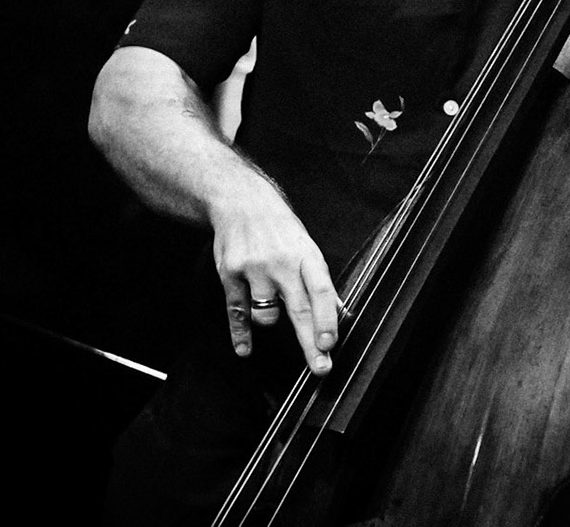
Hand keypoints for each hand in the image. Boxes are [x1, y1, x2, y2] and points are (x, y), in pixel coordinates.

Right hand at [210, 173, 342, 374]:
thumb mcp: (306, 247)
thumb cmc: (280, 228)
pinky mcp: (230, 274)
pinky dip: (240, 333)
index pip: (321, 291)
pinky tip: (245, 348)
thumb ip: (319, 281)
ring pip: (267, 315)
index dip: (326, 320)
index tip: (329, 344)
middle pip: (298, 309)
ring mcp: (254, 268)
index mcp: (306, 255)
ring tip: (271, 303)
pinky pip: (237, 311)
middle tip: (320, 367)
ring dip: (271, 321)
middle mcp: (281, 262)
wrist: (241, 201)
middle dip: (310, 342)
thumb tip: (339, 313)